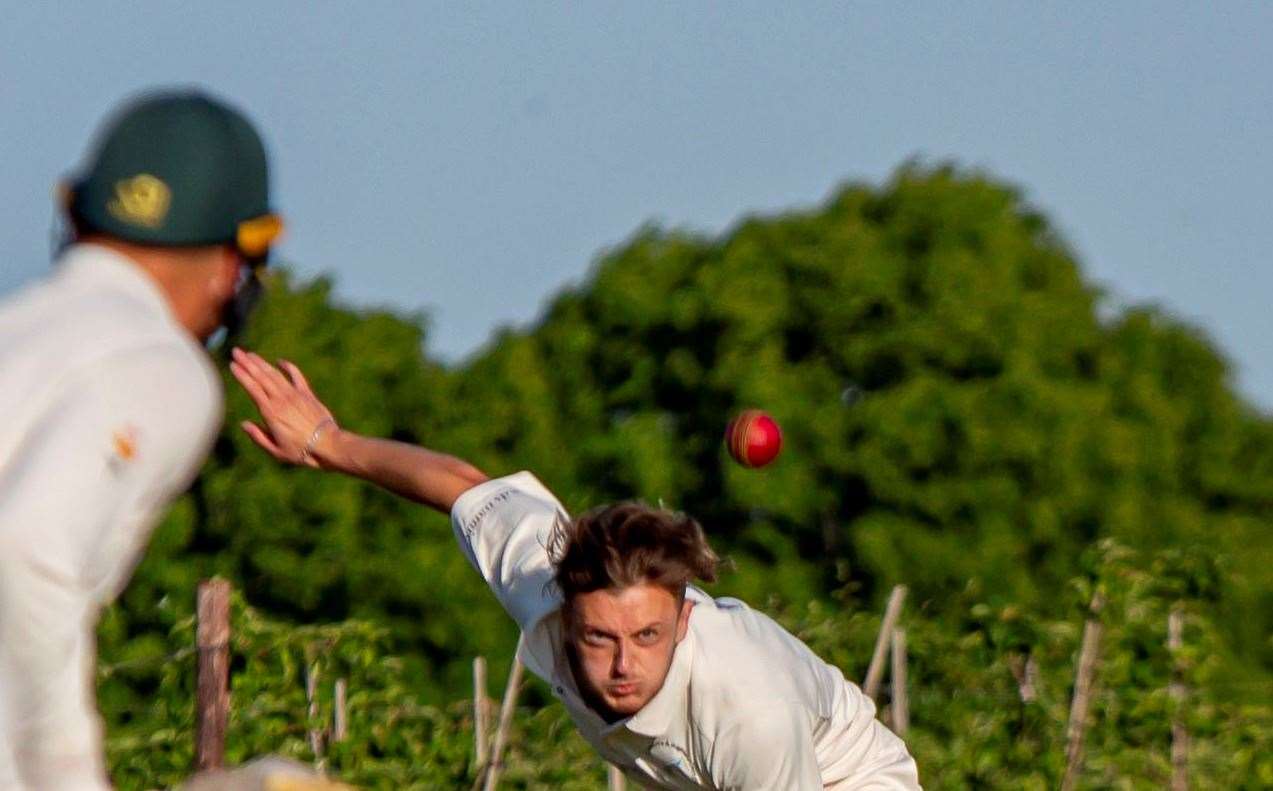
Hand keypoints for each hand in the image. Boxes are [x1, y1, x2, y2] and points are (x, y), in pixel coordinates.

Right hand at [229, 347, 336, 466]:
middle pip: (262, 377)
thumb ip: (258, 437)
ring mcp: (296, 395)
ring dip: (262, 363)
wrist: (327, 444)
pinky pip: (297, 376)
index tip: (232, 365)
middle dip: (248, 363)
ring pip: (276, 375)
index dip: (242, 375)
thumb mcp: (275, 451)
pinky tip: (280, 361)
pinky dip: (288, 367)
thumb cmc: (301, 452)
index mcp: (271, 413)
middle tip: (236, 351)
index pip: (253, 389)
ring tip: (250, 355)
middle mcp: (282, 400)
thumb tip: (244, 424)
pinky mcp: (308, 395)